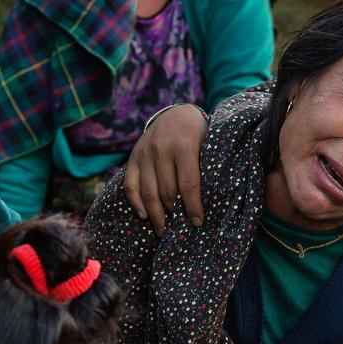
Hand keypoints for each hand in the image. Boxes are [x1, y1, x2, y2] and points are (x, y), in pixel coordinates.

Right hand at [123, 104, 207, 234]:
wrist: (175, 114)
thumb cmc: (197, 134)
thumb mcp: (207, 144)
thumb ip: (206, 168)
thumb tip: (212, 200)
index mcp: (184, 146)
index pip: (188, 184)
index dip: (192, 207)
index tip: (197, 222)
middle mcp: (161, 149)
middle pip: (167, 191)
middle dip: (174, 213)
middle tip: (179, 229)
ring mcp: (144, 154)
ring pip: (148, 192)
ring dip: (156, 214)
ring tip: (163, 229)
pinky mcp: (133, 158)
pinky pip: (130, 185)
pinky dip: (136, 203)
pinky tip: (144, 216)